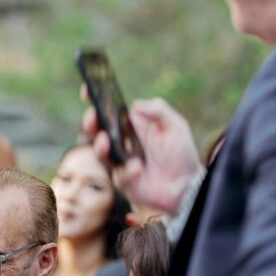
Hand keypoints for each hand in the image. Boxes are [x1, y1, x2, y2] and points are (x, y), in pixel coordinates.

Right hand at [81, 94, 200, 214]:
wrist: (187, 184)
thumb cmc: (180, 153)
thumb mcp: (175, 125)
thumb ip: (159, 110)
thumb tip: (135, 104)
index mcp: (131, 125)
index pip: (110, 110)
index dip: (96, 99)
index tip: (87, 90)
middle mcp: (122, 142)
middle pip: (97, 130)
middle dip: (90, 122)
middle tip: (92, 117)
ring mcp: (120, 162)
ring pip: (100, 154)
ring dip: (100, 146)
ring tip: (105, 140)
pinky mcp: (124, 181)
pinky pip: (120, 176)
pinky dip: (128, 171)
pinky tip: (138, 167)